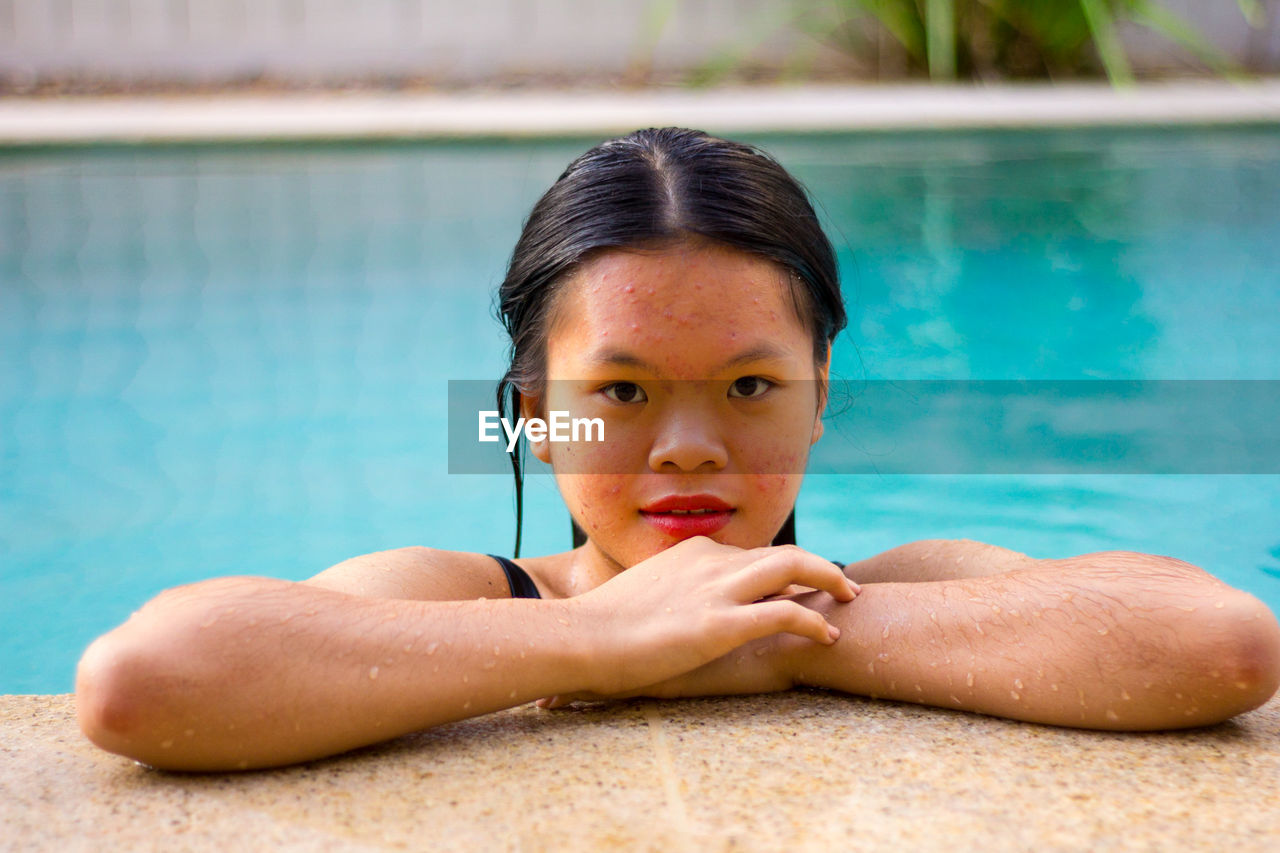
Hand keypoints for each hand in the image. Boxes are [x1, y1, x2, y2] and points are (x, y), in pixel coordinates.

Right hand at [563, 536, 857, 696]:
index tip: (799, 583)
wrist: (584, 638)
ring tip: (850, 599)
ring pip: (792, 566)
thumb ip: (668, 595)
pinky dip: (813, 620)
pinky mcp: (722, 623)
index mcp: (692, 554)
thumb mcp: (641, 597)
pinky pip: (784, 612)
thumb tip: (670, 610)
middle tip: (844, 584)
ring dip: (829, 579)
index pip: (750, 554)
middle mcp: (711, 562)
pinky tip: (828, 635)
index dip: (781, 568)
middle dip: (819, 565)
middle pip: (781, 552)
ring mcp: (718, 590)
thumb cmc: (602, 627)